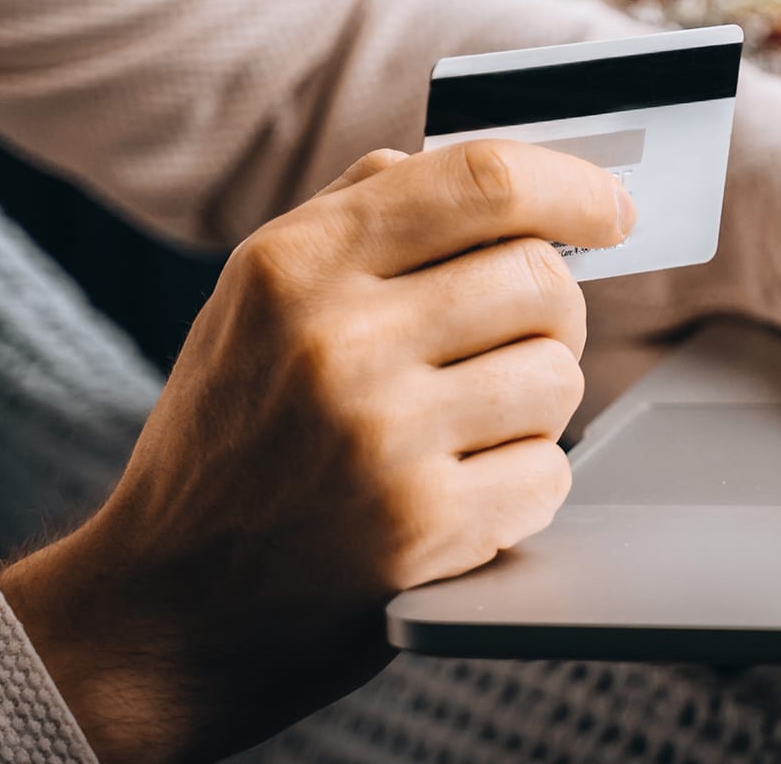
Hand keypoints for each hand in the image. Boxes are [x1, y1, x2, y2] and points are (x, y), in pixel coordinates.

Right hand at [0, 141, 633, 763]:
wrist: (170, 605)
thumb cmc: (233, 434)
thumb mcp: (256, 299)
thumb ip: (364, 211)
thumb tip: (504, 175)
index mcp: (294, 265)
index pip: (482, 183)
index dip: (573, 186)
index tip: (611, 209)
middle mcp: (336, 342)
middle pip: (539, 279)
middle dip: (553, 311)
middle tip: (517, 341)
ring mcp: (381, 440)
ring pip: (559, 376)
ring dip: (539, 401)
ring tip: (471, 424)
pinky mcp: (422, 528)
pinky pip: (551, 472)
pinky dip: (526, 483)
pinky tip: (463, 489)